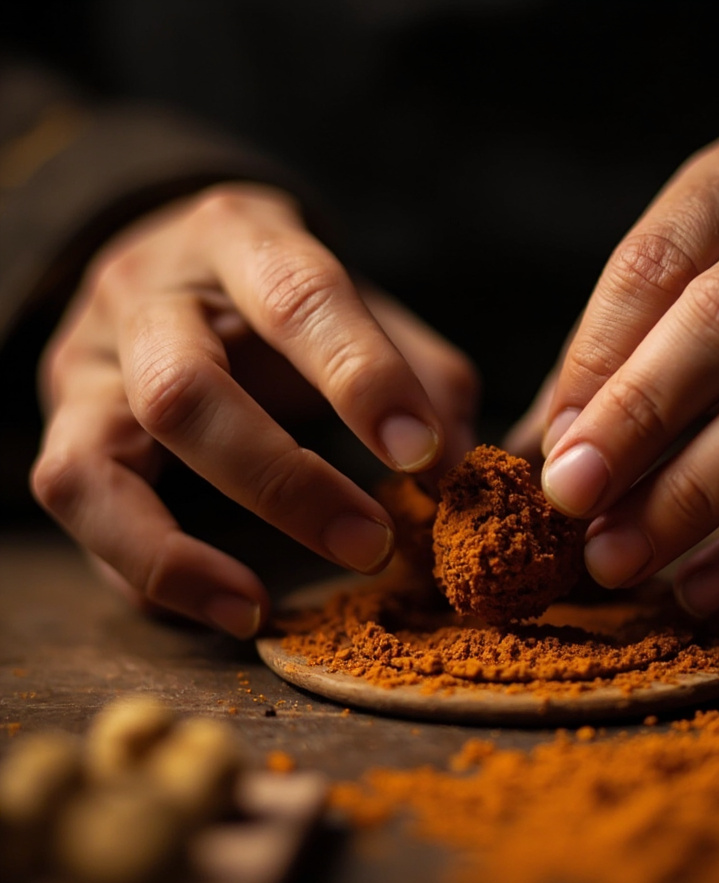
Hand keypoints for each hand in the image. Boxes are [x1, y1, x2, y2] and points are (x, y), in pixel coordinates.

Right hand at [31, 183, 477, 636]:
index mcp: (241, 239)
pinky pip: (78, 512)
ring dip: (181, 554)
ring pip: (94, 465)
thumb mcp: (359, 306)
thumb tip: (462, 474)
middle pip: (183, 391)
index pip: (298, 296)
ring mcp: (87, 366)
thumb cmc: (284, 297)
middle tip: (372, 545)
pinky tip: (221, 605)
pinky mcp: (59, 427)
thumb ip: (422, 376)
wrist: (170, 264)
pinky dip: (146, 572)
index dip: (361, 378)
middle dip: (283, 483)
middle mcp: (146, 296)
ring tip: (257, 609)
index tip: (423, 454)